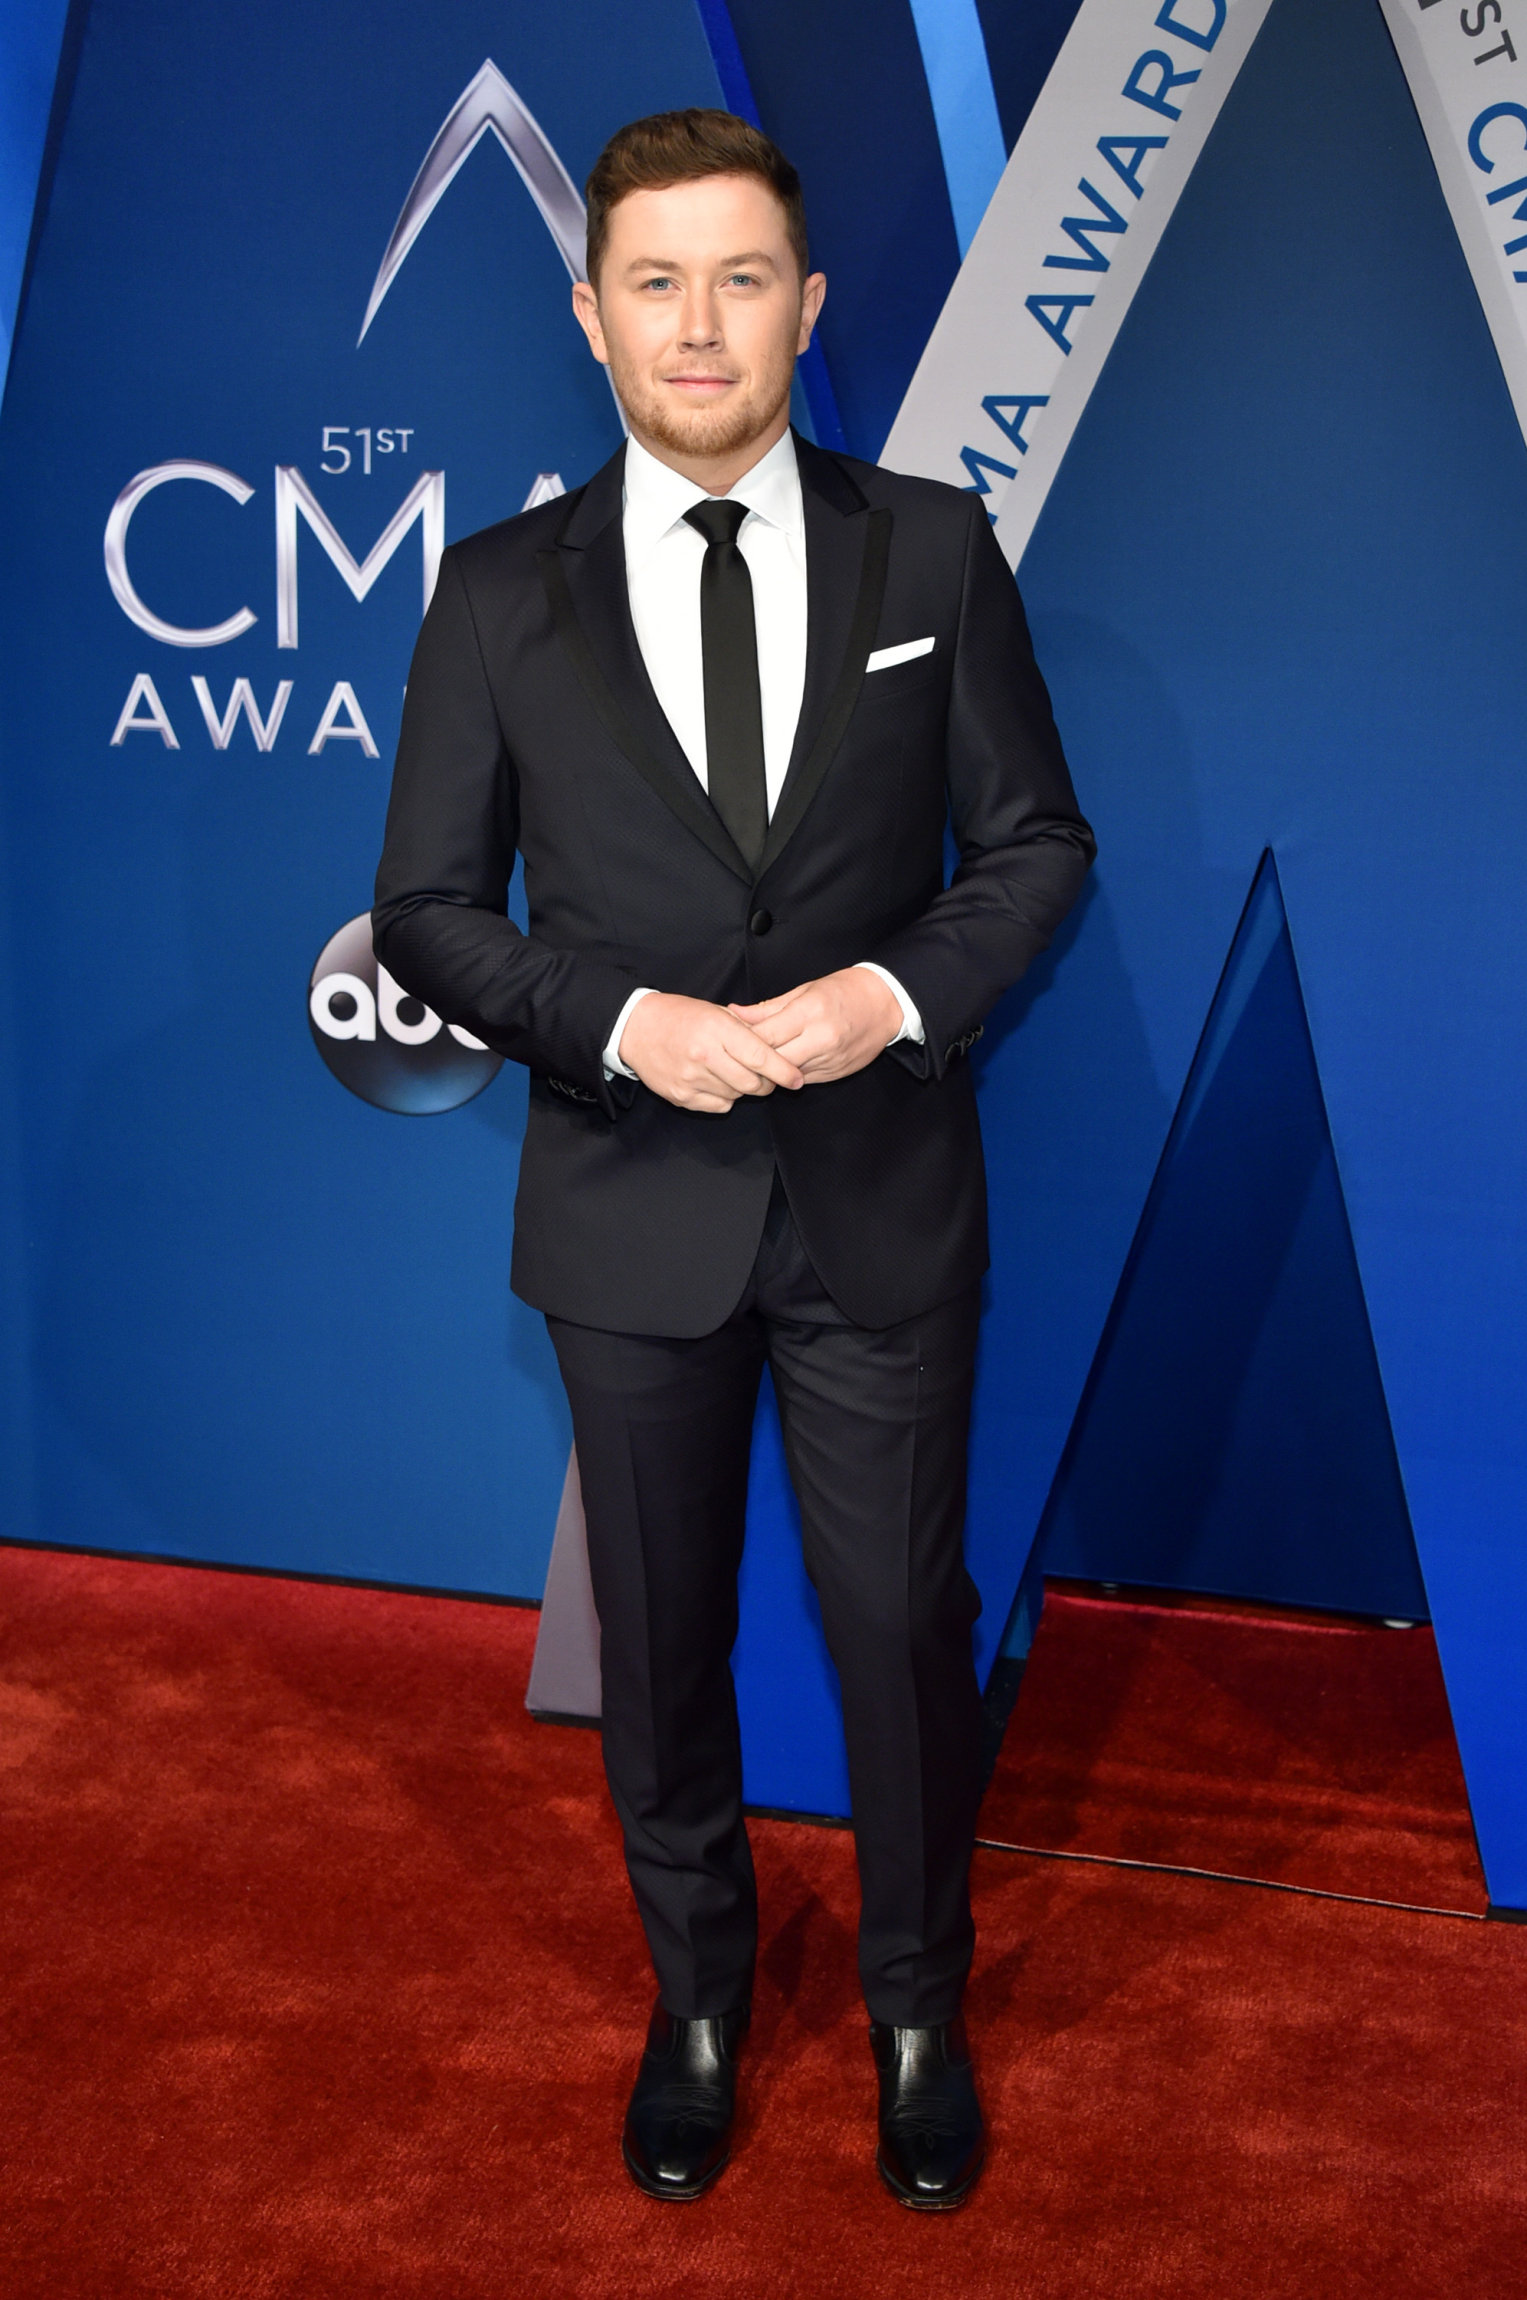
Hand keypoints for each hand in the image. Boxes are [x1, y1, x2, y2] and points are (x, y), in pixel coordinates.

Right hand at [619, 992, 803, 1113]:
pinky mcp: (681, 1096)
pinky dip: (724, 1098)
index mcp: (717, 1029)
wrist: (635, 1028)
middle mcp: (704, 1055)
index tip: (797, 1079)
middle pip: (752, 1083)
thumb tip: (780, 1049)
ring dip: (743, 1089)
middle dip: (767, 1084)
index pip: (760, 1057)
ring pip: (736, 1096)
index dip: (783, 1071)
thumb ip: (747, 1030)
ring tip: (732, 1072)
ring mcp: (691, 1078)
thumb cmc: (681, 1016)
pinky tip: (715, 1081)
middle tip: (768, 1078)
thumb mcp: (716, 1012)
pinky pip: (718, 1106)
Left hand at [727, 967, 900, 1084]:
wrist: (886, 1004)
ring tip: (754, 1063)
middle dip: (753, 1061)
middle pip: (774, 1061)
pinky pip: (804, 1079)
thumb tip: (734, 1013)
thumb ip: (768, 1008)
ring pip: (787, 1074)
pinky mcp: (836, 1073)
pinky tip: (781, 1066)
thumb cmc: (844, 990)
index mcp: (810, 1012)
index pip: (766, 1036)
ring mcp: (830, 1059)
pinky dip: (789, 1074)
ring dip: (769, 1071)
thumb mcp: (805, 990)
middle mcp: (821, 1039)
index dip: (744, 1041)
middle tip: (735, 1057)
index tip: (730, 1040)